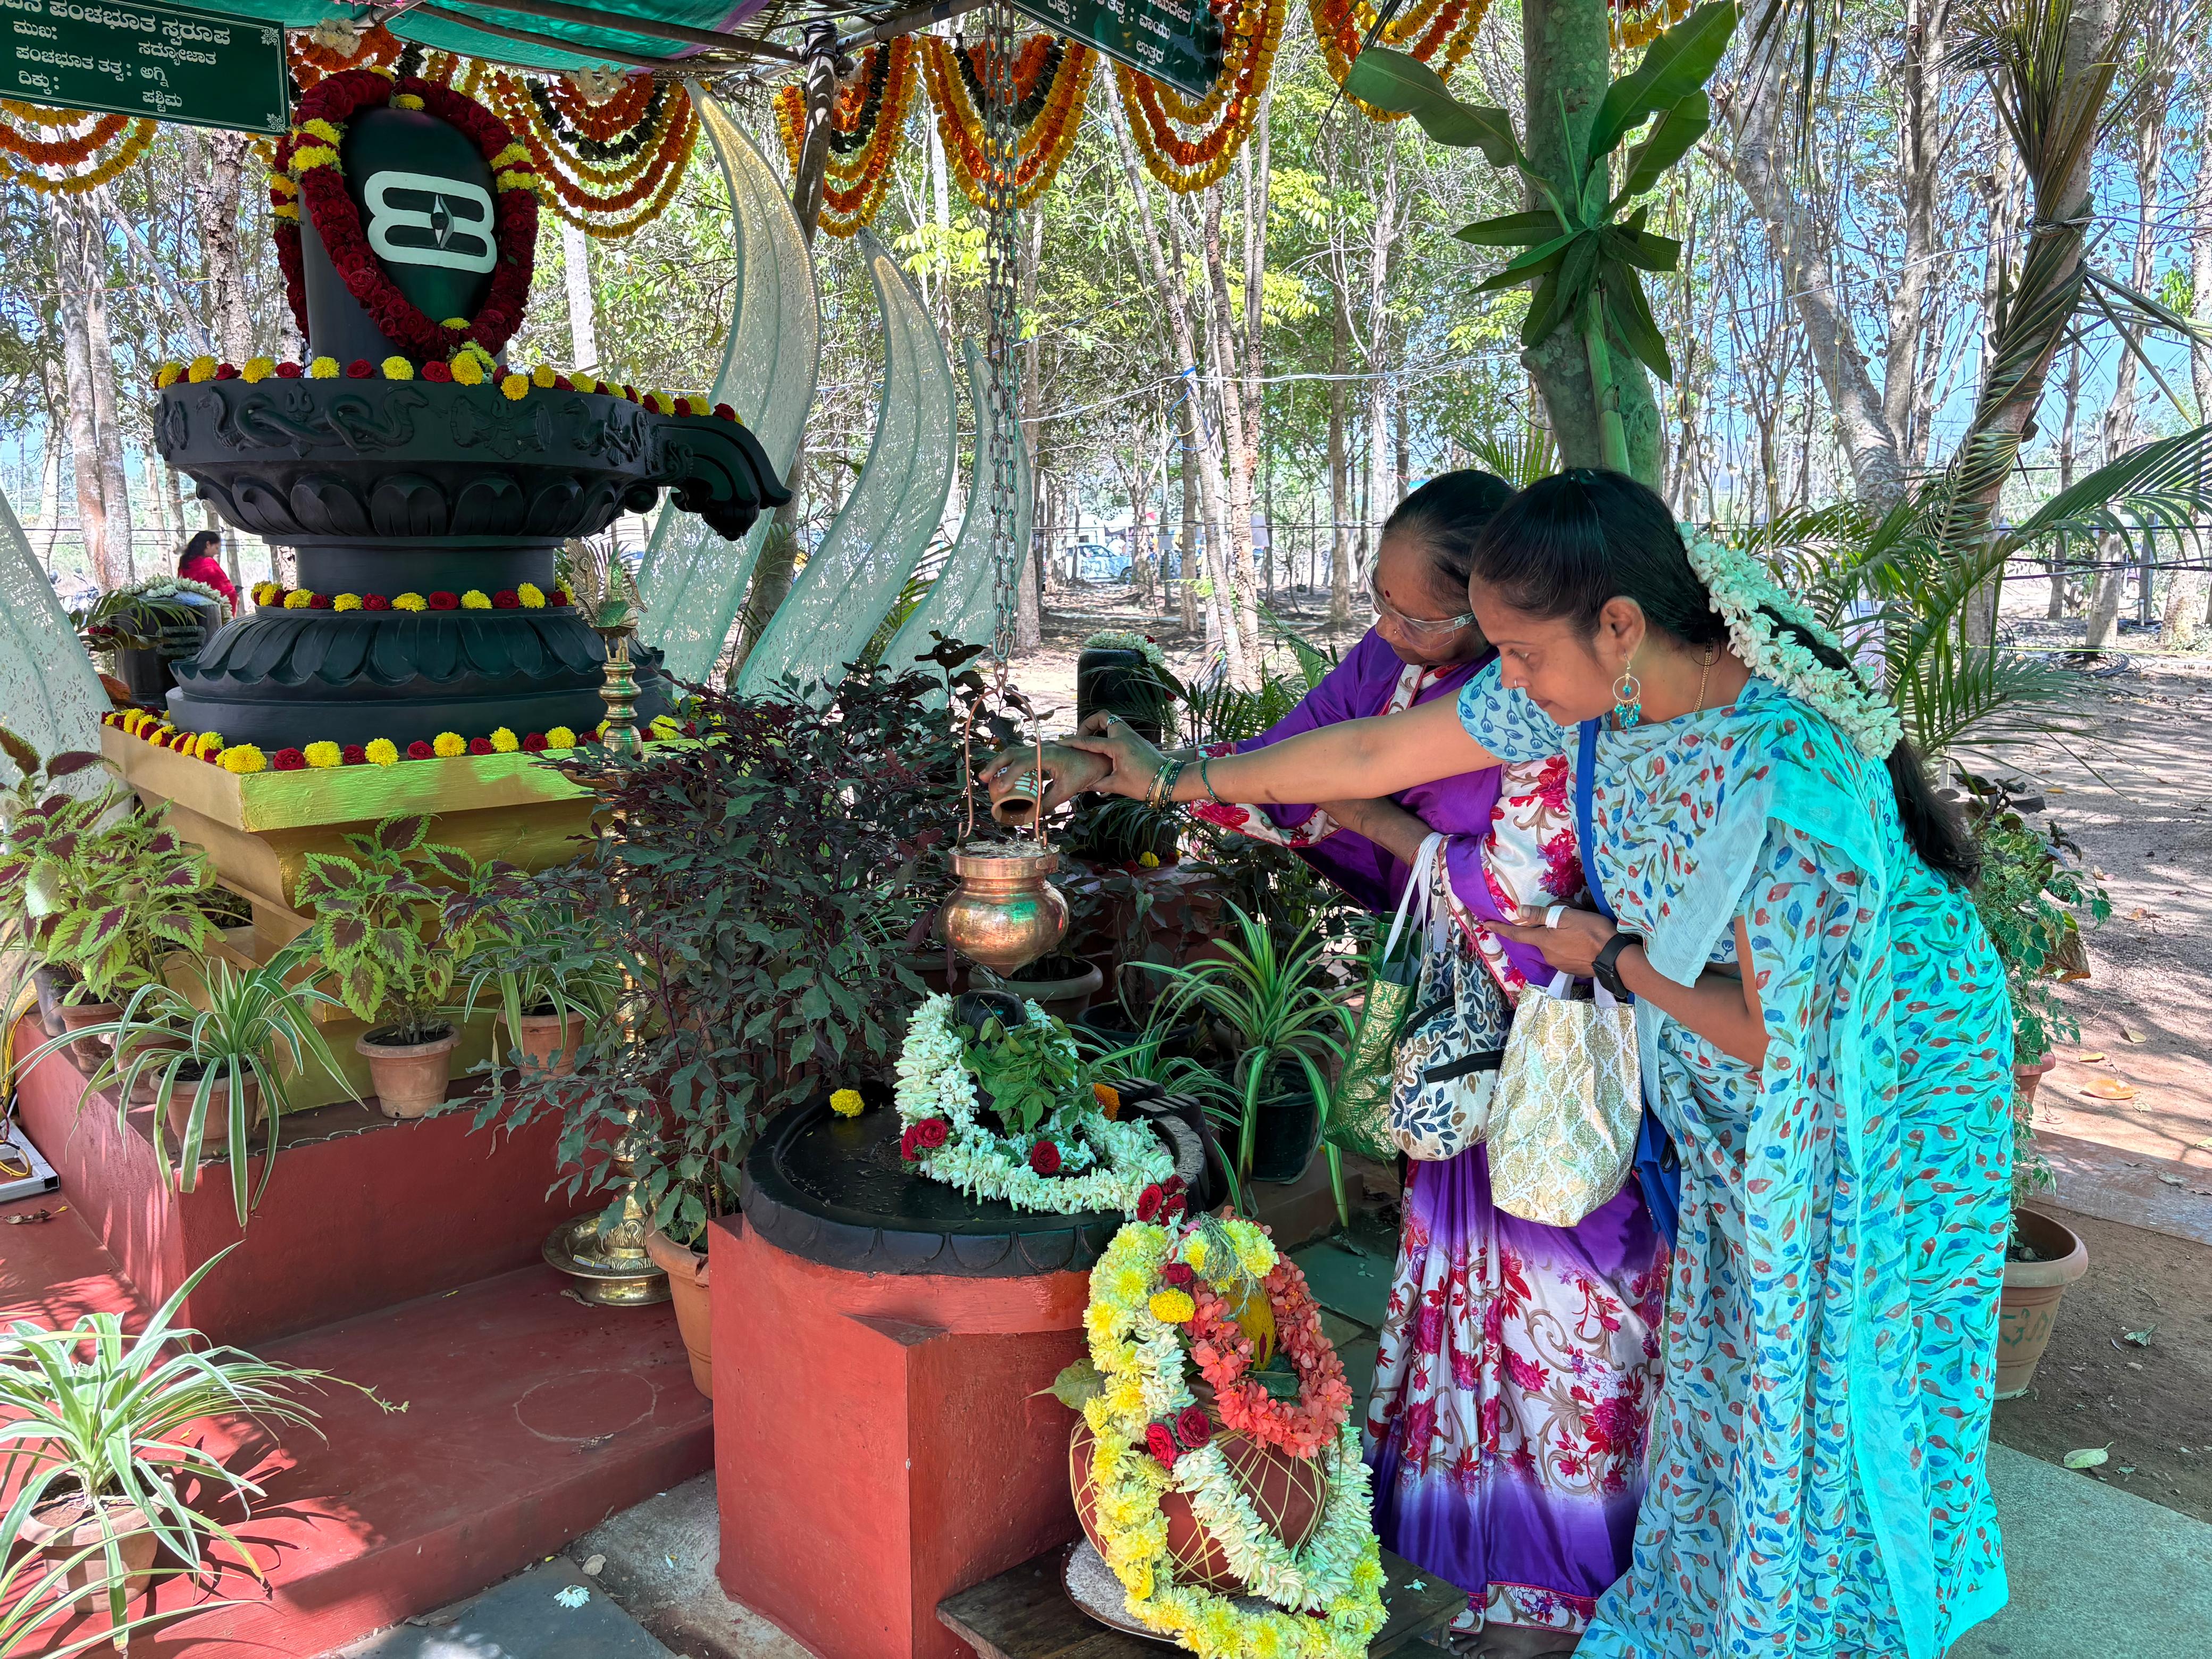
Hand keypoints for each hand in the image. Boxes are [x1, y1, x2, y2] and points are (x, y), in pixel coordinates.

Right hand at [976, 741, 1111, 815]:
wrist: (1099, 759)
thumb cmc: (1086, 772)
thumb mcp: (1067, 790)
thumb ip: (1048, 803)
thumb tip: (1030, 817)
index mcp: (1048, 754)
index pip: (1023, 763)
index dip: (1009, 776)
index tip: (999, 790)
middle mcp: (1041, 749)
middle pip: (1012, 753)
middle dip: (996, 765)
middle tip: (982, 779)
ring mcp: (1040, 750)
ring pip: (1015, 753)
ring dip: (1000, 764)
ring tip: (988, 778)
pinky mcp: (1041, 754)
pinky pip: (1021, 758)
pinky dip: (1010, 766)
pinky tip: (1004, 778)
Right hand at [1062, 713, 1168, 800]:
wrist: (1169, 781)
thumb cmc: (1145, 784)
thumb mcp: (1117, 785)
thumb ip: (1097, 783)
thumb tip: (1083, 785)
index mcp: (1117, 746)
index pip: (1089, 741)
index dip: (1073, 742)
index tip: (1061, 743)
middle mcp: (1124, 735)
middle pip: (1102, 717)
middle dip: (1088, 724)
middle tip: (1082, 738)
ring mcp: (1132, 735)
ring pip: (1111, 721)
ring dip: (1099, 728)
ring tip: (1091, 743)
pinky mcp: (1136, 739)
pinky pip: (1118, 729)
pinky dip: (1107, 733)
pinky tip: (1104, 749)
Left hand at [1490, 905, 1616, 977]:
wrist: (1614, 958)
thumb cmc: (1591, 932)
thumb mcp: (1567, 917)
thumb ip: (1542, 915)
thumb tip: (1520, 911)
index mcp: (1543, 941)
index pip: (1516, 933)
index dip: (1500, 928)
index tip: (1486, 925)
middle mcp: (1547, 955)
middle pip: (1538, 940)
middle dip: (1543, 931)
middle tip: (1562, 922)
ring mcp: (1560, 965)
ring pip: (1552, 948)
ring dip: (1557, 940)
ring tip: (1576, 932)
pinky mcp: (1572, 970)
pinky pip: (1563, 955)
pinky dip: (1567, 948)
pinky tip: (1580, 943)